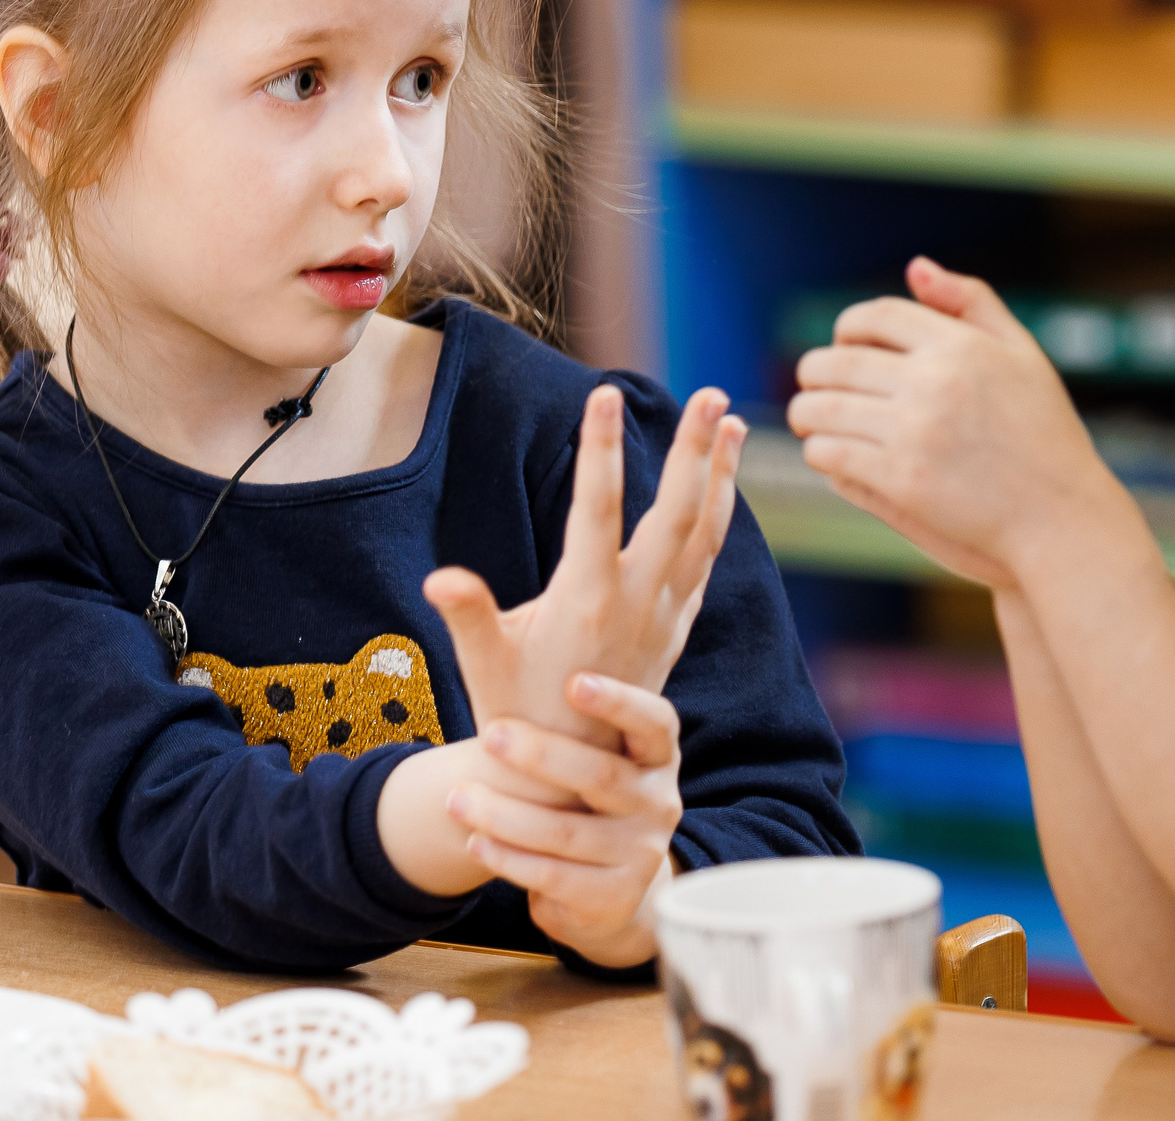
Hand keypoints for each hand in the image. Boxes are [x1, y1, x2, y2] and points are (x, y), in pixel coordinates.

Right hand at [425, 385, 745, 748]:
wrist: (568, 778)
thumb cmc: (515, 711)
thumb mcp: (483, 663)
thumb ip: (467, 616)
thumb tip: (440, 580)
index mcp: (587, 600)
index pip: (596, 509)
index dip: (599, 450)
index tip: (601, 395)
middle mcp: (637, 604)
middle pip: (677, 513)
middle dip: (695, 451)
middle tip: (711, 395)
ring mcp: (664, 616)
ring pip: (704, 533)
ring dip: (721, 475)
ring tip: (734, 419)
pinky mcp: (675, 627)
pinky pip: (705, 559)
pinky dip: (719, 515)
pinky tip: (722, 484)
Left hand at [449, 672, 681, 968]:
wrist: (609, 882)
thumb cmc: (581, 786)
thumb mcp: (581, 744)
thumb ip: (558, 689)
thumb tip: (472, 600)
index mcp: (657, 753)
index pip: (654, 721)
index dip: (619, 702)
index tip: (574, 682)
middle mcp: (659, 800)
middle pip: (603, 776)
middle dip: (542, 755)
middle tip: (490, 734)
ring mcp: (642, 852)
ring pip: (569, 832)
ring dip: (506, 814)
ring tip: (457, 797)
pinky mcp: (616, 896)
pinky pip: (555, 877)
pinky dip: (509, 859)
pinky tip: (474, 841)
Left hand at [788, 258, 1114, 587]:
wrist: (1062, 518)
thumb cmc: (1044, 435)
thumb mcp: (1023, 354)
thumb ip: (971, 302)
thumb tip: (915, 266)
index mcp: (961, 345)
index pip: (874, 316)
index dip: (846, 328)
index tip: (841, 346)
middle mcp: (935, 381)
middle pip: (837, 362)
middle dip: (814, 372)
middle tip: (811, 385)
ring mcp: (915, 432)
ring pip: (823, 408)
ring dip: (806, 412)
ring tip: (809, 419)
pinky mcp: (902, 481)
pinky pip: (831, 453)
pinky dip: (818, 451)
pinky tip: (826, 453)